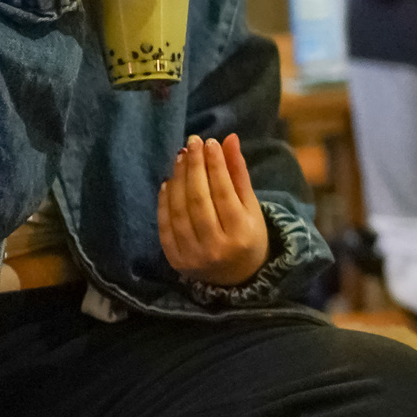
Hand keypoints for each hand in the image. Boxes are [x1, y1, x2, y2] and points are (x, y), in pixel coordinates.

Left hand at [158, 134, 271, 286]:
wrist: (237, 278)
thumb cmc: (248, 236)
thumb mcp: (251, 207)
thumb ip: (239, 174)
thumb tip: (230, 138)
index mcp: (241, 233)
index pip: (224, 192)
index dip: (216, 165)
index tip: (210, 141)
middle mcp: (216, 247)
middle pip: (199, 200)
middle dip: (195, 167)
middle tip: (192, 142)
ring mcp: (193, 255)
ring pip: (180, 211)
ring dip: (178, 180)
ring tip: (181, 156)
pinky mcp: (176, 260)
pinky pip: (165, 226)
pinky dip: (165, 202)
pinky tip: (169, 181)